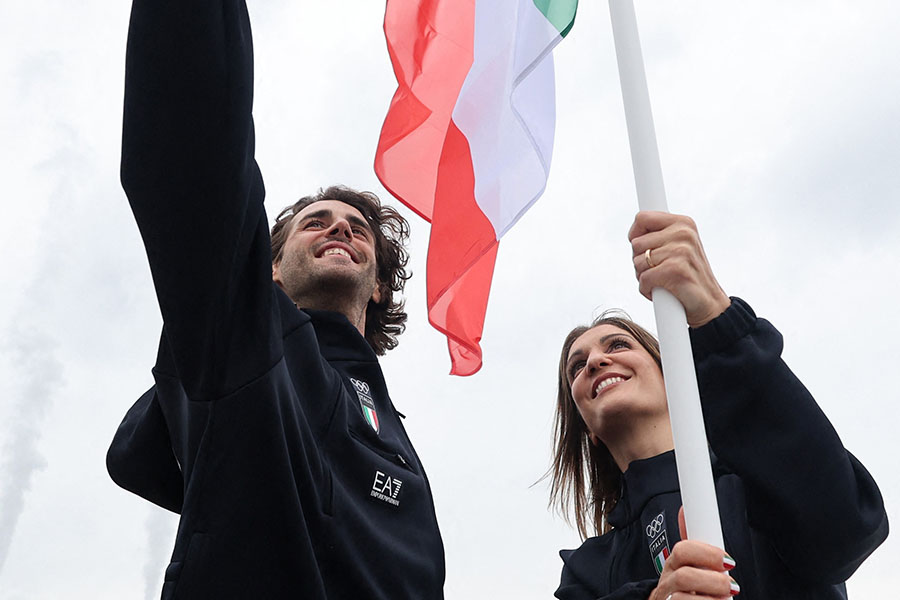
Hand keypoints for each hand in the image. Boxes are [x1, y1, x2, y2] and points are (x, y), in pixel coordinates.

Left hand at [629, 211, 730, 327]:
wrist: (710, 305)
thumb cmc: (688, 276)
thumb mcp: (678, 248)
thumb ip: (659, 237)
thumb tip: (633, 235)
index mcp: (683, 223)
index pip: (642, 218)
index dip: (635, 235)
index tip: (642, 248)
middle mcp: (683, 233)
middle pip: (636, 244)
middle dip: (640, 261)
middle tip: (658, 270)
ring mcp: (680, 250)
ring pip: (637, 262)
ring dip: (643, 276)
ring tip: (662, 281)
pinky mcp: (675, 270)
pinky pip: (643, 278)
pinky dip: (647, 290)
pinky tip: (662, 292)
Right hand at [649, 507, 738, 599]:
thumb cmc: (682, 588)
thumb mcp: (685, 563)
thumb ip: (692, 544)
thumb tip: (683, 509)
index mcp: (673, 564)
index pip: (683, 550)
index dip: (707, 554)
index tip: (729, 561)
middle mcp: (668, 582)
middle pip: (684, 576)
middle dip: (712, 580)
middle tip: (731, 585)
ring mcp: (667, 599)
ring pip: (681, 599)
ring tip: (725, 599)